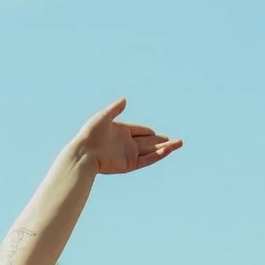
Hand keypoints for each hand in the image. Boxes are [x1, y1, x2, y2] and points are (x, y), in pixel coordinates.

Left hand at [69, 97, 183, 177]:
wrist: (84, 152)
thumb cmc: (90, 134)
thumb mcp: (103, 116)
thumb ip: (114, 109)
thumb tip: (124, 100)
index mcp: (121, 132)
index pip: (139, 131)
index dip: (147, 131)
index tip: (154, 132)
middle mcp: (126, 145)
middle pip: (148, 142)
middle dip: (161, 141)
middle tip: (174, 140)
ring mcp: (129, 155)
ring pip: (152, 151)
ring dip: (166, 148)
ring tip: (180, 143)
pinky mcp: (129, 164)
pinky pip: (147, 159)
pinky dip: (158, 155)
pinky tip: (168, 150)